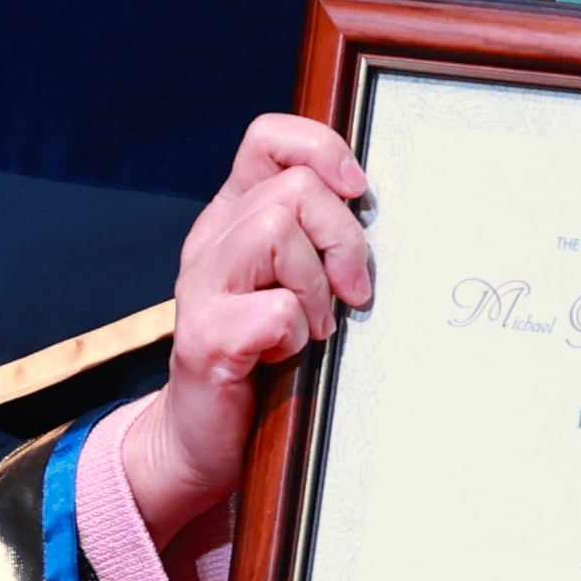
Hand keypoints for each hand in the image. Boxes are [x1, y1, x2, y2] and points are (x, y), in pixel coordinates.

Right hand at [126, 111, 375, 542]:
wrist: (199, 440)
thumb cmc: (261, 359)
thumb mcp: (291, 285)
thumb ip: (316, 241)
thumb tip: (381, 209)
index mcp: (233, 219)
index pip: (267, 140)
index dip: (320, 150)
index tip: (358, 193)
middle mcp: (211, 243)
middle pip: (291, 189)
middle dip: (342, 238)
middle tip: (353, 292)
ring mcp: (201, 289)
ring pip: (276, 230)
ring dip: (316, 285)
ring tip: (318, 327)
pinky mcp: (204, 340)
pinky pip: (274, 310)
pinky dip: (297, 333)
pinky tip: (290, 356)